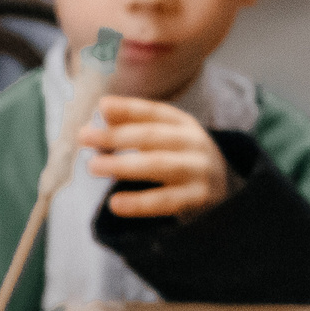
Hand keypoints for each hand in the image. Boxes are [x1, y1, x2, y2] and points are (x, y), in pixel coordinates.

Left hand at [79, 96, 230, 219]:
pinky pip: (165, 201)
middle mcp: (194, 143)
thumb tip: (103, 111)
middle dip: (116, 135)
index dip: (128, 108)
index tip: (101, 106)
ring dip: (123, 164)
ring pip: (158, 165)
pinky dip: (139, 203)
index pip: (154, 112)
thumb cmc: (181, 162)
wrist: (224, 194)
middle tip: (84, 136)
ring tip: (94, 165)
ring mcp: (199, 171)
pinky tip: (115, 204)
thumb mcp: (164, 140)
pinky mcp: (198, 199)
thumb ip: (133, 127)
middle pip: (153, 136)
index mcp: (184, 124)